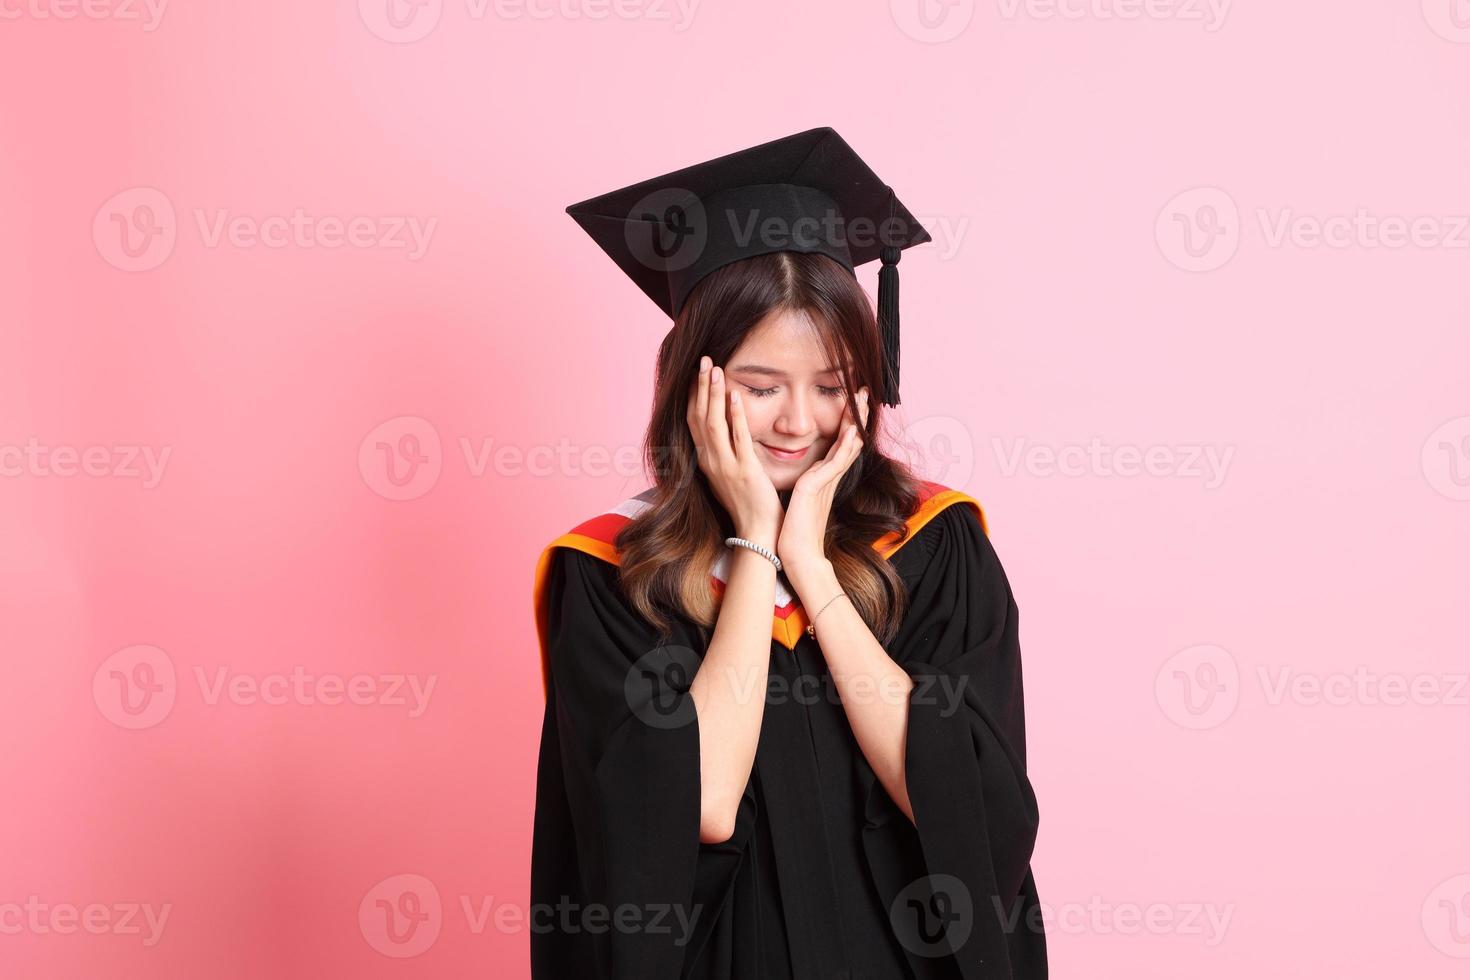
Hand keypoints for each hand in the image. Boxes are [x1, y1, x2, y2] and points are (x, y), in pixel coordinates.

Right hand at [687, 355, 783, 546]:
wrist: (757, 532)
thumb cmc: (747, 503)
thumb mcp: (728, 475)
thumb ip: (724, 453)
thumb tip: (724, 434)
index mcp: (706, 461)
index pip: (693, 421)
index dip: (693, 396)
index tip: (695, 374)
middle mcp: (710, 461)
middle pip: (699, 416)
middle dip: (700, 386)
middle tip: (704, 360)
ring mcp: (725, 466)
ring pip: (713, 423)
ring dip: (713, 394)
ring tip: (716, 369)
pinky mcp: (745, 471)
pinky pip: (738, 439)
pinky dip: (735, 416)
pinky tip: (736, 396)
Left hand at [776, 387, 868, 577]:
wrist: (797, 556)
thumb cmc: (795, 532)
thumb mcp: (801, 501)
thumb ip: (806, 485)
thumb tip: (805, 476)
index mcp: (824, 478)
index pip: (840, 443)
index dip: (848, 421)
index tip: (852, 401)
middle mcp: (829, 477)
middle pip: (849, 438)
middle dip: (857, 414)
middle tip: (865, 391)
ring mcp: (826, 481)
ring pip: (847, 444)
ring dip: (855, 421)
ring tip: (862, 399)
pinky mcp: (818, 487)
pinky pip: (836, 461)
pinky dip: (845, 444)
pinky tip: (851, 430)